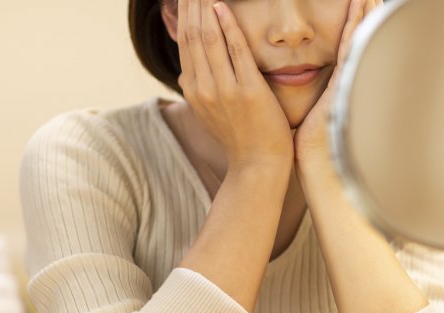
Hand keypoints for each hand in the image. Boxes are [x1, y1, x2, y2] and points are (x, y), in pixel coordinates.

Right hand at [177, 0, 292, 173]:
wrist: (257, 166)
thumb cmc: (240, 138)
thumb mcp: (210, 113)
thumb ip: (199, 89)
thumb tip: (186, 70)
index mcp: (193, 90)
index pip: (185, 42)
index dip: (185, 14)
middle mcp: (203, 88)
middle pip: (193, 34)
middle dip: (192, 4)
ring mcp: (224, 90)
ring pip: (209, 38)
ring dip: (206, 6)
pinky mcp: (247, 91)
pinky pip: (235, 50)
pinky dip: (228, 25)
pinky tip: (223, 5)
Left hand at [294, 0, 382, 177]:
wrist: (315, 165)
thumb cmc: (308, 148)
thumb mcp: (311, 118)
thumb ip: (313, 104)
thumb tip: (304, 101)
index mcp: (334, 85)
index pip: (342, 48)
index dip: (348, 27)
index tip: (351, 7)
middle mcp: (344, 80)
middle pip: (354, 40)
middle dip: (361, 16)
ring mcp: (347, 80)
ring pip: (356, 39)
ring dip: (363, 15)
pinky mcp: (344, 82)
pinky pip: (350, 47)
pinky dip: (356, 27)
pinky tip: (361, 8)